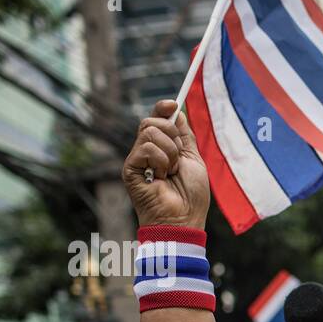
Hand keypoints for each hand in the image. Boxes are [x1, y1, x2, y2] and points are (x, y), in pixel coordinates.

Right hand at [122, 100, 209, 229]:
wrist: (184, 218)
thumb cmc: (192, 196)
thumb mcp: (193, 159)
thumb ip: (185, 136)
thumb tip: (177, 111)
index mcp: (161, 148)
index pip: (156, 119)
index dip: (162, 108)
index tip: (173, 103)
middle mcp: (146, 151)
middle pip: (151, 121)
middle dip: (172, 134)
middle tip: (178, 157)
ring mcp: (136, 159)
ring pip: (149, 132)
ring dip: (170, 152)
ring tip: (171, 172)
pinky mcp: (129, 167)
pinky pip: (146, 147)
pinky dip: (161, 161)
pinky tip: (161, 177)